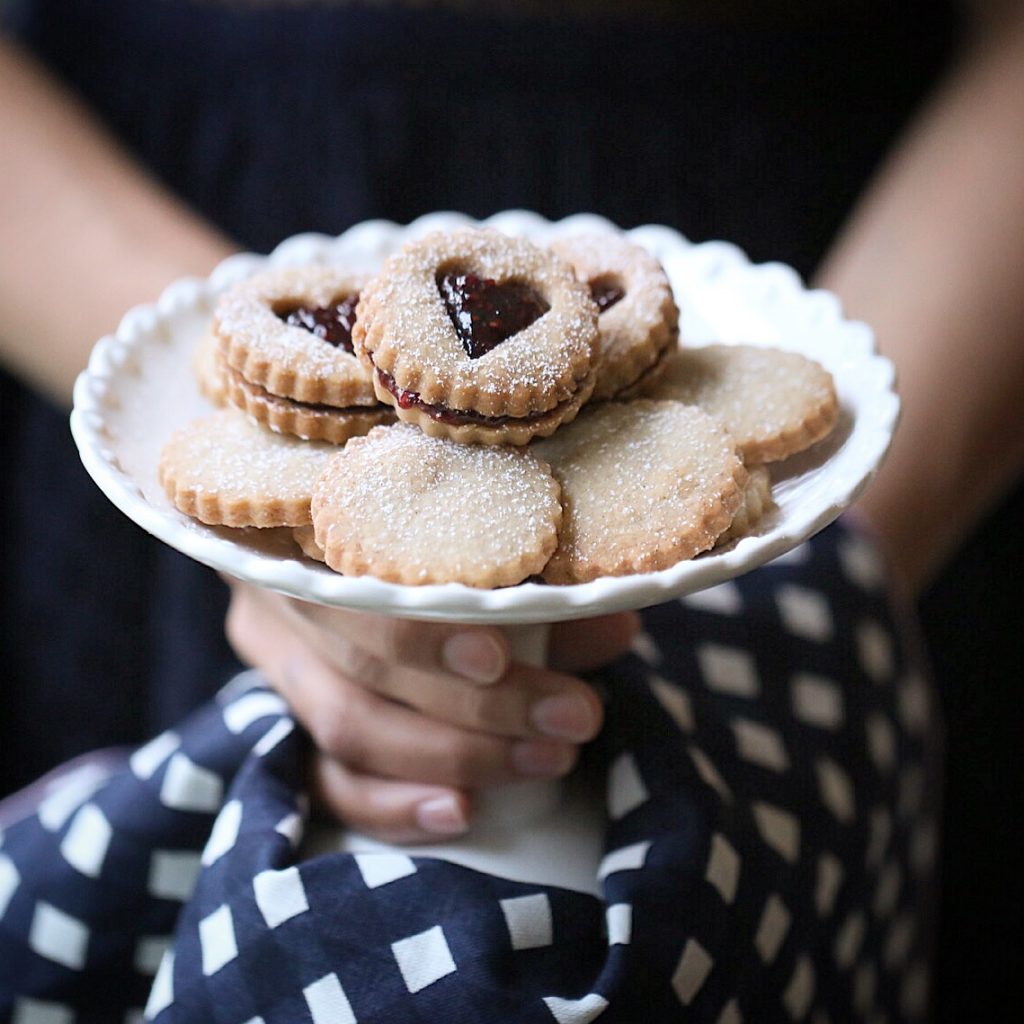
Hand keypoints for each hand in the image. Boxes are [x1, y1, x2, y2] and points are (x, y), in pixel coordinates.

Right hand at [225, 581, 637, 842]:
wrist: (337, 555)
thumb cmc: (417, 542)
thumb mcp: (475, 552)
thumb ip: (533, 589)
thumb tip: (614, 622)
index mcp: (314, 531)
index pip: (360, 587)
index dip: (423, 632)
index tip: (501, 660)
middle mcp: (281, 596)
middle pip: (364, 667)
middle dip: (475, 708)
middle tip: (572, 718)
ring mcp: (277, 663)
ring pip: (347, 727)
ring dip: (451, 756)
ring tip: (544, 761)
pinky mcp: (286, 724)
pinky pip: (329, 781)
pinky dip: (394, 805)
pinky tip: (461, 813)